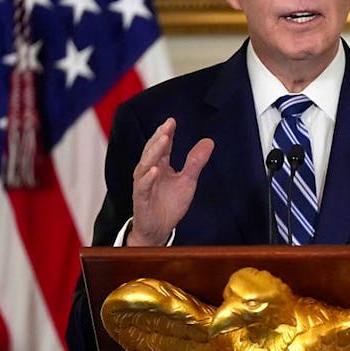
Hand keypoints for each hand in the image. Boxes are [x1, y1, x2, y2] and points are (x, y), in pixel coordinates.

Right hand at [127, 118, 213, 245]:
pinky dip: (148, 179)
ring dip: (153, 152)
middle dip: (159, 138)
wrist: (160, 229)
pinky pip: (142, 187)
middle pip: (152, 151)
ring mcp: (144, 186)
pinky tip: (154, 170)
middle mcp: (149, 173)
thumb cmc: (170, 204)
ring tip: (163, 140)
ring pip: (144, 166)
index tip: (172, 121)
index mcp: (160, 166)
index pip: (162, 147)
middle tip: (167, 126)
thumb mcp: (187, 181)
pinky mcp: (141, 200)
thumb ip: (195, 162)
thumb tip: (209, 141)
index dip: (166, 133)